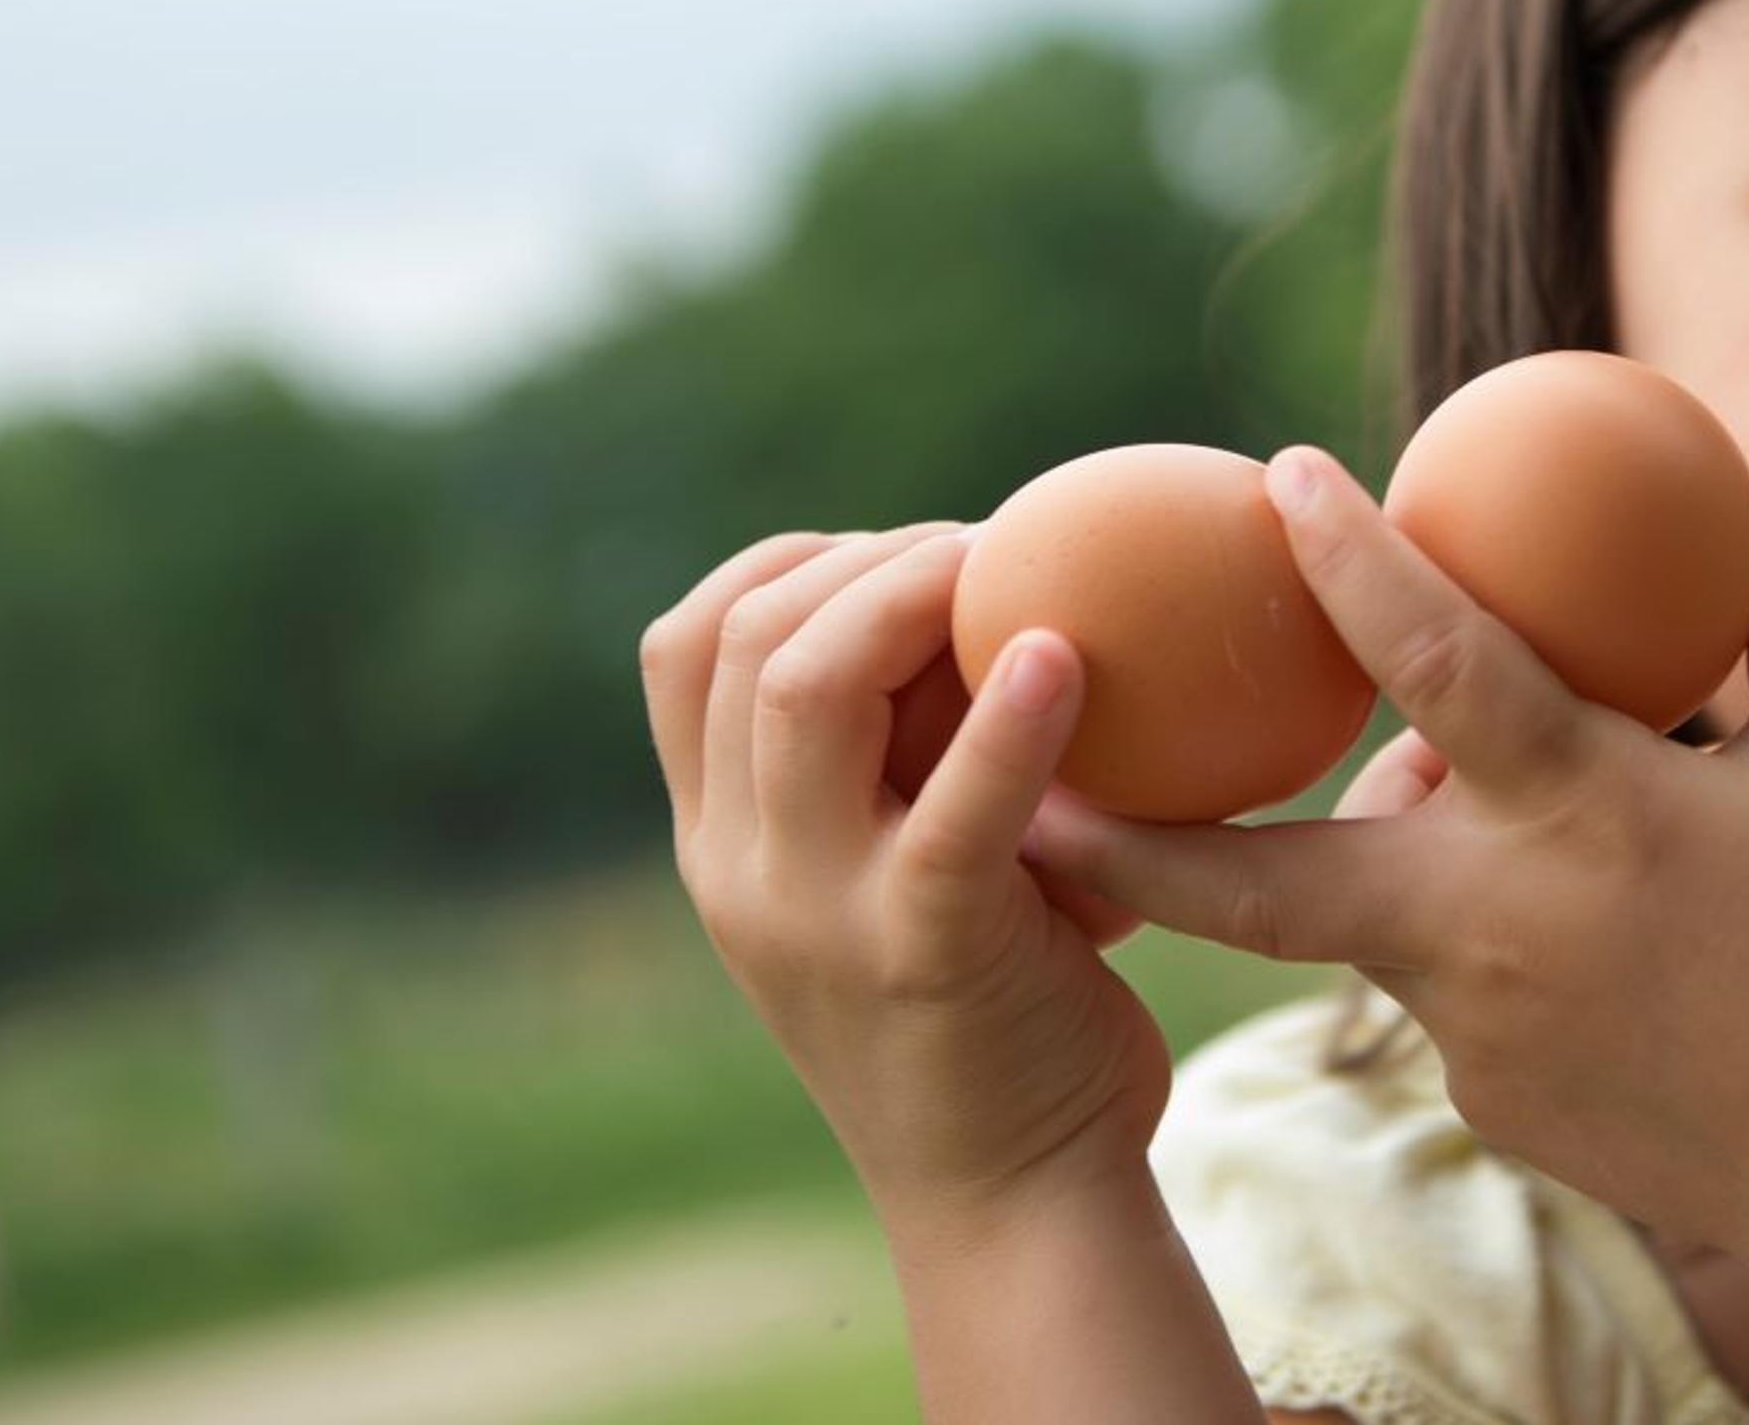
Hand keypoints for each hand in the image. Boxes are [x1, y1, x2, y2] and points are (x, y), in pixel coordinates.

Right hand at [641, 524, 1168, 1219]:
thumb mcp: (901, 874)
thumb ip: (912, 760)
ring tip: (1012, 569)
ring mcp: (818, 913)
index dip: (785, 561)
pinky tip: (1063, 656)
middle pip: (735, 639)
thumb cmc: (997, 1011)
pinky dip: (1007, 719)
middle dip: (858, 556)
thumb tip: (1006, 594)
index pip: (684, 645)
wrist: (1017, 1206)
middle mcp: (742, 870)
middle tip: (986, 542)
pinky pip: (953, 809)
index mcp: (723, 845)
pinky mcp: (924, 950)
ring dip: (911, 594)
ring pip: (799, 688)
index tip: (900, 548)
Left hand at [1022, 450, 1748, 1285]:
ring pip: (1371, 918)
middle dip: (1131, 848)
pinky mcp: (1485, 1104)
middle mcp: (1495, 927)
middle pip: (1263, 882)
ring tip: (1434, 793)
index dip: (1352, 562)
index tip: (1280, 475)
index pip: (1438, 666)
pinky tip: (1572, 937)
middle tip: (1026, 797)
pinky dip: (1475, 941)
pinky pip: (1448, 993)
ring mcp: (1474, 1033)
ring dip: (1379, 851)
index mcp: (1589, 814)